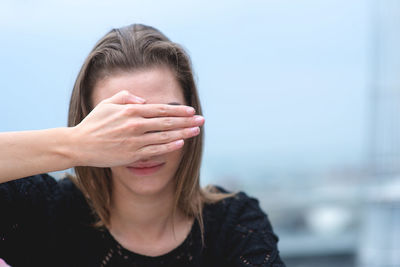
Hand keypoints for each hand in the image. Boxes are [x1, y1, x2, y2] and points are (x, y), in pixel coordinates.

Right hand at [70, 90, 203, 166]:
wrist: (79, 145)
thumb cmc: (94, 123)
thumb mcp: (108, 104)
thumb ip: (126, 97)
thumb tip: (145, 100)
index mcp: (131, 110)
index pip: (161, 109)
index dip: (178, 110)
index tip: (191, 110)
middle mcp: (135, 125)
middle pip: (167, 122)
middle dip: (187, 121)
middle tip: (202, 120)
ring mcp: (135, 141)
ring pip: (165, 136)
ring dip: (183, 133)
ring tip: (196, 131)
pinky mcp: (132, 155)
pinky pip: (155, 151)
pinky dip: (169, 147)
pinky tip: (181, 143)